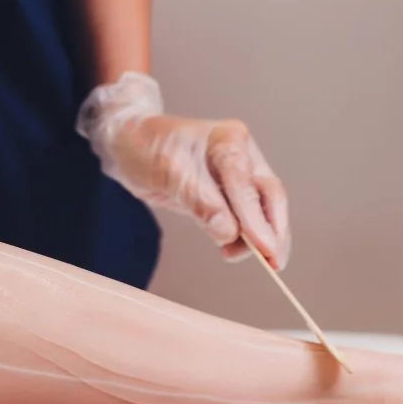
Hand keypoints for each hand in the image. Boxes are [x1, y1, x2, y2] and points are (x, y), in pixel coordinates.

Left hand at [77, 72, 289, 269]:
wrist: (128, 143)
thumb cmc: (146, 147)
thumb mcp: (169, 173)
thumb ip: (200, 201)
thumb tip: (228, 232)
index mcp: (229, 140)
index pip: (247, 184)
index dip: (256, 219)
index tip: (264, 249)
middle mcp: (240, 154)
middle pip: (268, 195)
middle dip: (273, 231)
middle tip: (274, 263)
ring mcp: (235, 173)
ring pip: (260, 208)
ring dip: (259, 237)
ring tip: (242, 257)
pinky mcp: (225, 192)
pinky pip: (241, 216)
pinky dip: (241, 236)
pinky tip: (230, 249)